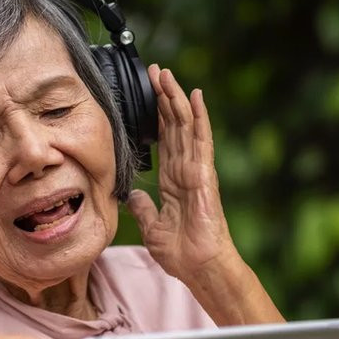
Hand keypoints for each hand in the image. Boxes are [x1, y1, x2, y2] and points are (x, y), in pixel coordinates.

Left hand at [127, 65, 232, 279]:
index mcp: (174, 180)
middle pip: (174, 125)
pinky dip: (198, 116)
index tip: (149, 94)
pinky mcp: (205, 172)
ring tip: (166, 74)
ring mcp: (197, 168)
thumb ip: (144, 209)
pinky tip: (194, 95)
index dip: (157, 116)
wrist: (199, 266)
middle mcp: (186, 169)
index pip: (164, 140)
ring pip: (185, 125)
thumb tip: (133, 197)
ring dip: (175, 98)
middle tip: (154, 71)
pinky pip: (201, 139)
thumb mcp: (152, 227)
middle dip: (164, 97)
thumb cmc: (182, 252)